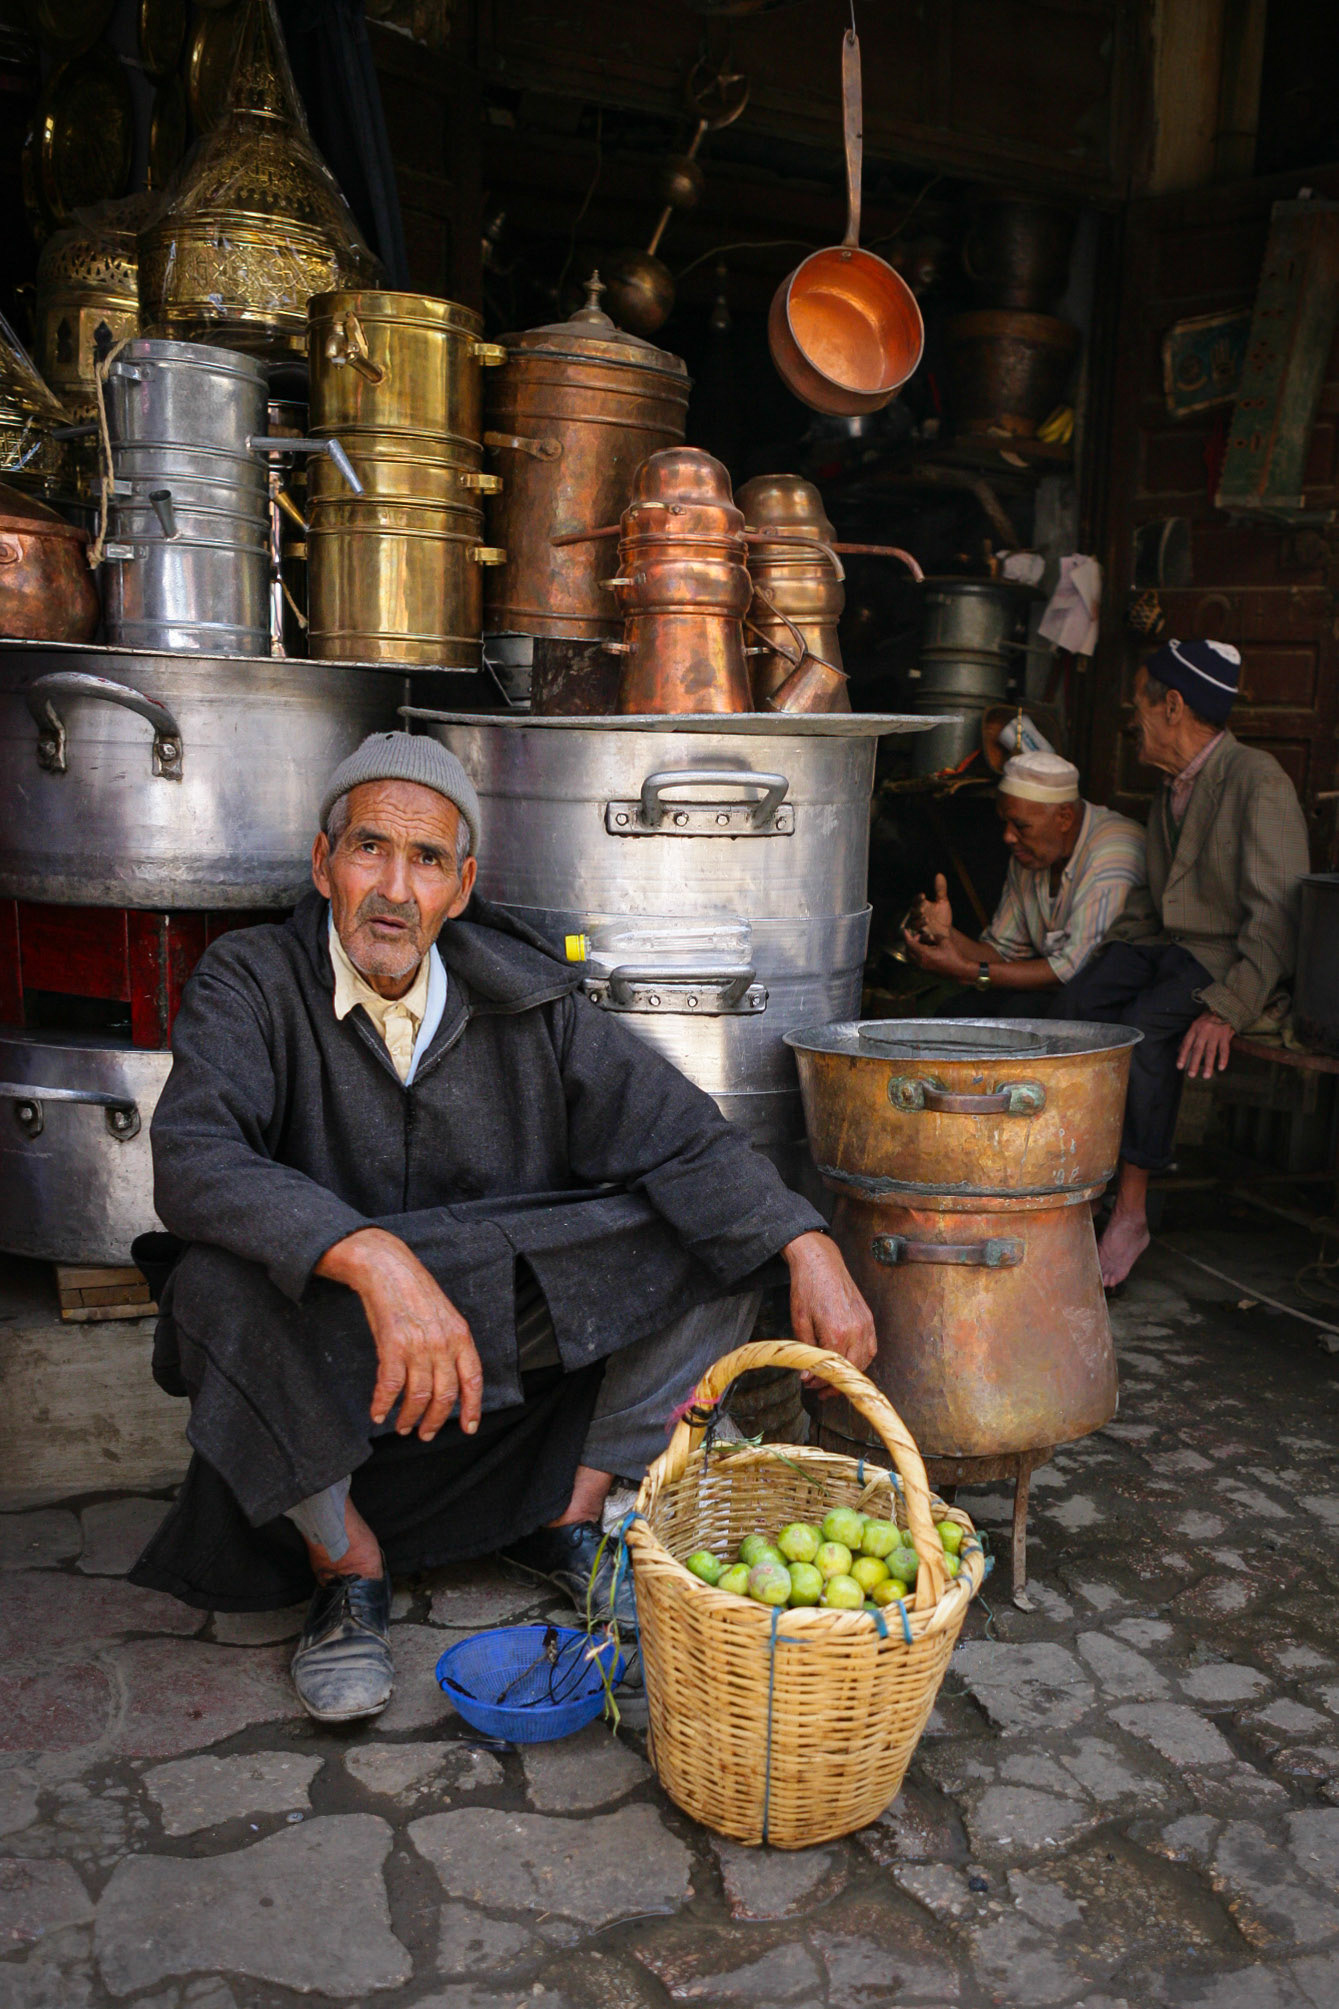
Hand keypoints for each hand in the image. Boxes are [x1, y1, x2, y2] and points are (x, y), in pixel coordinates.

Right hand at [315, 1228, 483, 1439]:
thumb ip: (449, 1344)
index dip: (472, 1407)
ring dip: (408, 1418)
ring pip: (418, 1396)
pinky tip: (379, 1413)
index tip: (468, 1427)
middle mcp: (443, 1343)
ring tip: (402, 1426)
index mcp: (460, 1336)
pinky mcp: (392, 1346)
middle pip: (445, 1394)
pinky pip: (390, 1386)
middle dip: (435, 1420)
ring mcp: (418, 1346)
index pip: (473, 1379)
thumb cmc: (414, 1291)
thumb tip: (446, 1377)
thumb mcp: (443, 1316)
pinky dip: (383, 1404)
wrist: (387, 1267)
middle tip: (425, 1433)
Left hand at [782, 1231, 877, 1392]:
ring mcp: (865, 1324)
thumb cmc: (807, 1288)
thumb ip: (806, 1352)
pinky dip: (862, 1360)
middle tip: (820, 1390)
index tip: (809, 1385)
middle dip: (835, 1384)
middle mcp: (856, 1330)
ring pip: (865, 1361)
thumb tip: (808, 1377)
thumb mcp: (799, 1322)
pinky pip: (871, 1347)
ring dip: (850, 1374)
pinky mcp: (868, 1318)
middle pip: (852, 1370)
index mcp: (837, 1332)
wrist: (820, 1261)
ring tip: (833, 1380)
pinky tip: (848, 1363)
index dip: (820, 1381)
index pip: (832, 1369)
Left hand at [903, 929, 972, 980]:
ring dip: (912, 949)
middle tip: (918, 936)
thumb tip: (924, 935)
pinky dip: (915, 955)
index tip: (905, 930)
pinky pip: (915, 962)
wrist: (959, 970)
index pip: (910, 944)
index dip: (907, 936)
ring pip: (910, 957)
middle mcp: (921, 962)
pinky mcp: (925, 971)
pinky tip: (923, 950)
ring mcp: (922, 968)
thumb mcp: (944, 941)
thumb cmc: (953, 955)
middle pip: (908, 951)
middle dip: (910, 942)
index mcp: (924, 954)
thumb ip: (932, 936)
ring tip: (921, 943)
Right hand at [913, 873, 954, 944]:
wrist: (945, 934)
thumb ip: (940, 890)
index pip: (916, 901)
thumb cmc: (941, 918)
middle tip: (923, 908)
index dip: (918, 898)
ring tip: (926, 919)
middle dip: (918, 910)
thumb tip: (939, 874)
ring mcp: (917, 928)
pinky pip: (917, 937)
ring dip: (919, 922)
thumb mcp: (943, 903)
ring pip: (914, 924)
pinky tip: (928, 934)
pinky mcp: (918, 938)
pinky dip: (921, 935)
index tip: (923, 895)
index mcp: (921, 906)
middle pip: (913, 912)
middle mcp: (916, 916)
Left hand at [1177, 1012, 1233, 1078]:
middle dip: (1194, 1063)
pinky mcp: (1226, 1035)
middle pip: (1198, 1050)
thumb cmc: (1208, 1018)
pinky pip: (1224, 1049)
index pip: (1187, 1044)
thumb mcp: (1196, 1024)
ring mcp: (1215, 1034)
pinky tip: (1221, 1068)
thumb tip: (1180, 1051)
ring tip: (1206, 1076)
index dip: (1183, 1056)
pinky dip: (1223, 1059)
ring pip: (1211, 1051)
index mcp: (1195, 1028)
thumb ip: (1189, 1037)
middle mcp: (1204, 1031)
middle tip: (1191, 1075)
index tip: (1179, 1067)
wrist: (1224, 1007)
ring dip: (1208, 1065)